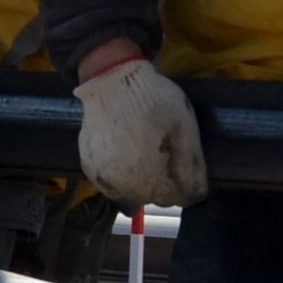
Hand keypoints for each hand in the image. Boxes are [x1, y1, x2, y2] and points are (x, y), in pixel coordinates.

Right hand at [71, 51, 206, 205]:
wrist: (112, 82)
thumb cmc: (156, 103)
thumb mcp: (186, 129)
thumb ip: (192, 167)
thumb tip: (193, 192)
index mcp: (160, 182)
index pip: (184, 198)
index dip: (188, 182)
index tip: (183, 165)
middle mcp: (133, 191)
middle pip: (156, 200)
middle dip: (163, 184)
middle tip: (160, 155)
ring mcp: (108, 183)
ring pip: (131, 196)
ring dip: (139, 183)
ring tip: (139, 154)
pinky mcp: (90, 171)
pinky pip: (109, 184)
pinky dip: (117, 175)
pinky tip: (119, 152)